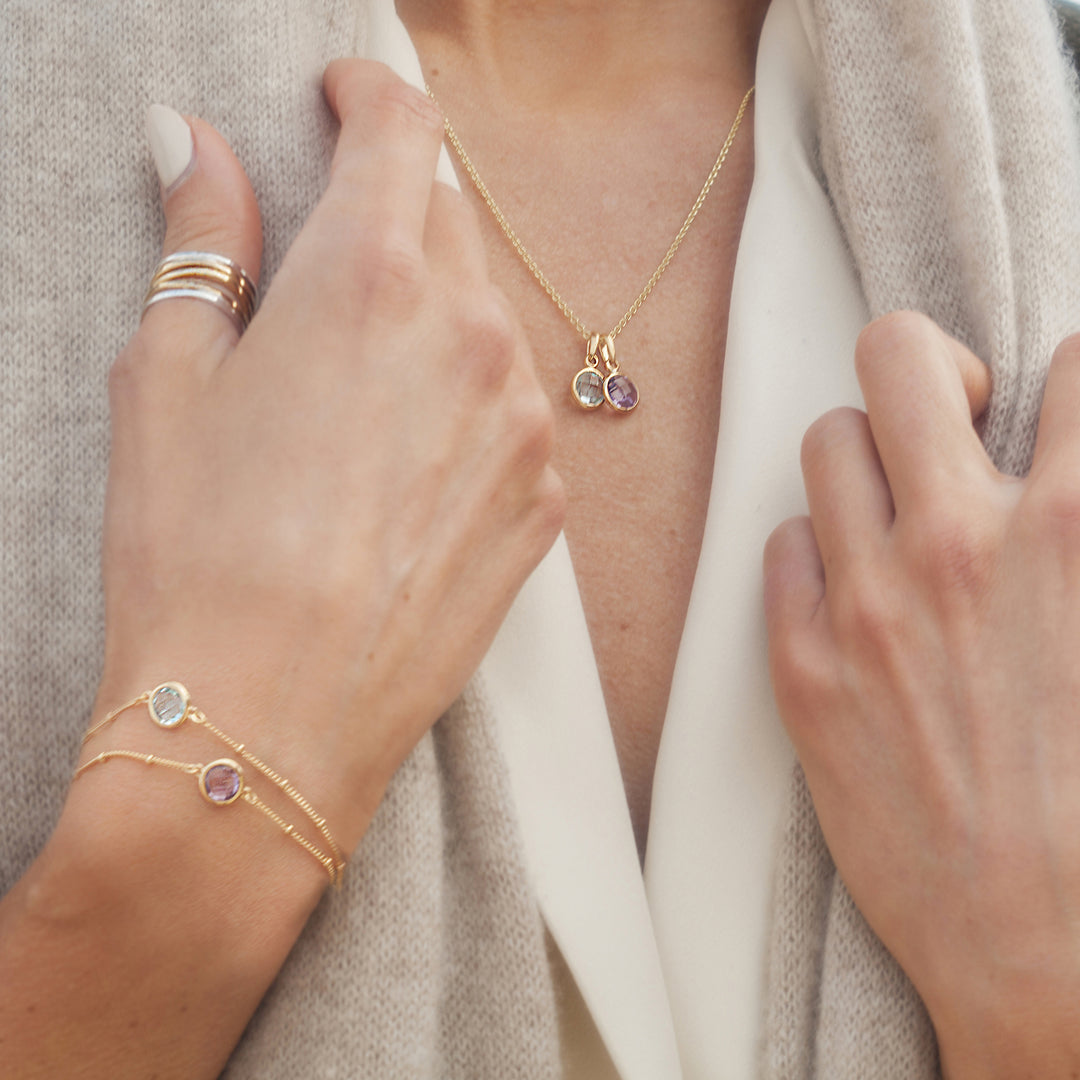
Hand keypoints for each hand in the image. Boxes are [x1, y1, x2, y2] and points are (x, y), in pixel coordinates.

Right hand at [98, 60, 564, 849]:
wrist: (269, 724)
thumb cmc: (196, 554)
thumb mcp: (169, 379)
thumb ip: (204, 241)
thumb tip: (193, 142)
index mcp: (373, 279)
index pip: (401, 131)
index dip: (370, 97)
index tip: (344, 98)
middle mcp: (473, 335)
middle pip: (450, 220)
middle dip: (395, 212)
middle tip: (334, 257)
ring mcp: (523, 424)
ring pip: (488, 318)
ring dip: (433, 316)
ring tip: (359, 389)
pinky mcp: (544, 503)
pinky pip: (513, 412)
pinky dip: (467, 402)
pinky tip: (406, 463)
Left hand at [764, 312, 1079, 1077]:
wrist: (1050, 952)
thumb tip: (1058, 477)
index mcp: (1075, 531)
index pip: (1075, 366)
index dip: (1064, 382)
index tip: (1048, 412)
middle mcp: (961, 547)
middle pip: (898, 358)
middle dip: (927, 366)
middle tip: (948, 417)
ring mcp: (868, 603)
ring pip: (826, 442)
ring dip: (866, 461)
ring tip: (897, 512)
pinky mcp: (801, 667)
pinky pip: (781, 547)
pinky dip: (815, 555)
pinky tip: (852, 594)